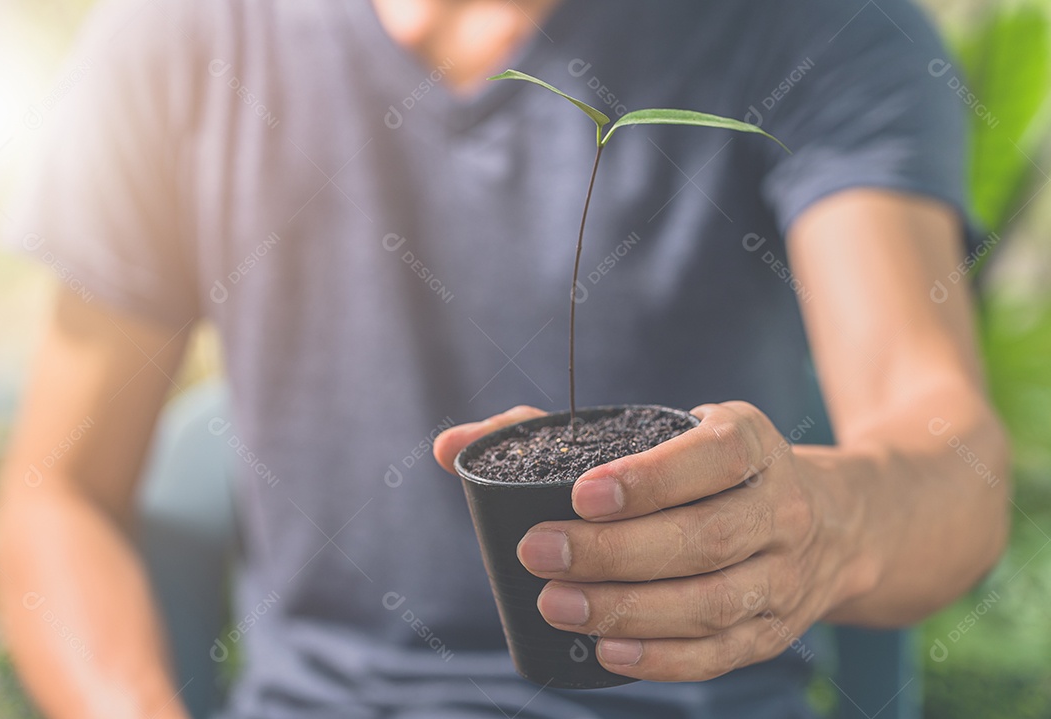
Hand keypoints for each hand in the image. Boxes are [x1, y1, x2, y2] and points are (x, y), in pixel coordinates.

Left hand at [435, 401, 859, 681]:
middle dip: (614, 553)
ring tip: (557, 606)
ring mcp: (784, 575)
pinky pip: (721, 653)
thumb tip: (449, 446)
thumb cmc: (707, 470)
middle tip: (538, 553)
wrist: (828, 521)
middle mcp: (780, 508)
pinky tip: (607, 652)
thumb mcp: (663, 432)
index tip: (581, 494)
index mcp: (750, 444)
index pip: (710, 458)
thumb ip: (556, 435)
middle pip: (703, 540)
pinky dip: (663, 658)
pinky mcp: (774, 630)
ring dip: (629, 610)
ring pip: (711, 602)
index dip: (649, 479)